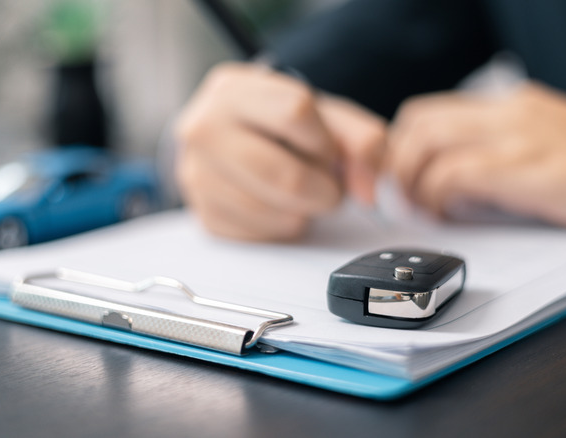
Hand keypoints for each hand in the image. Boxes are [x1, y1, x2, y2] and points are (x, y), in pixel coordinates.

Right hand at [175, 62, 385, 240]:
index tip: (325, 150)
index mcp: (233, 90)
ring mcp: (196, 175)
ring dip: (303, 211)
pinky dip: (282, 226)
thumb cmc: (282, 127)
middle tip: (325, 185)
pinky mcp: (205, 216)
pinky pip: (261, 235)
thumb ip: (362, 141)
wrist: (238, 141)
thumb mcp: (326, 116)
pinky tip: (278, 205)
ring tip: (299, 192)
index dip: (325, 141)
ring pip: (274, 212)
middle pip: (286, 176)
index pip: (296, 112)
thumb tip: (368, 190)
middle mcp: (203, 129)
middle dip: (323, 189)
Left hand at [385, 81, 565, 229]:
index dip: (401, 146)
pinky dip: (439, 196)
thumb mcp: (545, 145)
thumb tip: (453, 182)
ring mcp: (519, 138)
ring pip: (428, 143)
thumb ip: (501, 153)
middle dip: (398, 163)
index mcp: (510, 106)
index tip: (402, 179)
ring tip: (424, 209)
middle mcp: (508, 113)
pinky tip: (450, 214)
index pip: (428, 111)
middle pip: (417, 122)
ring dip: (413, 181)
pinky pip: (457, 173)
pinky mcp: (530, 170)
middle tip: (404, 197)